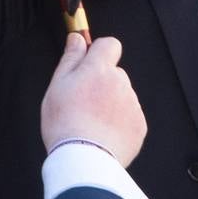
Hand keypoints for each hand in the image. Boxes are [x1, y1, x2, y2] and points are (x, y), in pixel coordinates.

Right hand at [40, 33, 146, 165]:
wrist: (84, 160)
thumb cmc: (64, 123)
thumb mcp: (57, 86)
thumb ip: (70, 59)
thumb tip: (77, 38)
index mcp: (100, 70)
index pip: (110, 44)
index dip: (99, 52)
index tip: (88, 66)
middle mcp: (121, 83)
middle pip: (115, 73)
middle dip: (102, 83)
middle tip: (83, 104)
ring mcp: (133, 105)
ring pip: (123, 96)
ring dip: (111, 104)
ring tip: (92, 123)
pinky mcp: (140, 126)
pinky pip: (130, 117)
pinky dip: (119, 123)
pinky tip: (103, 134)